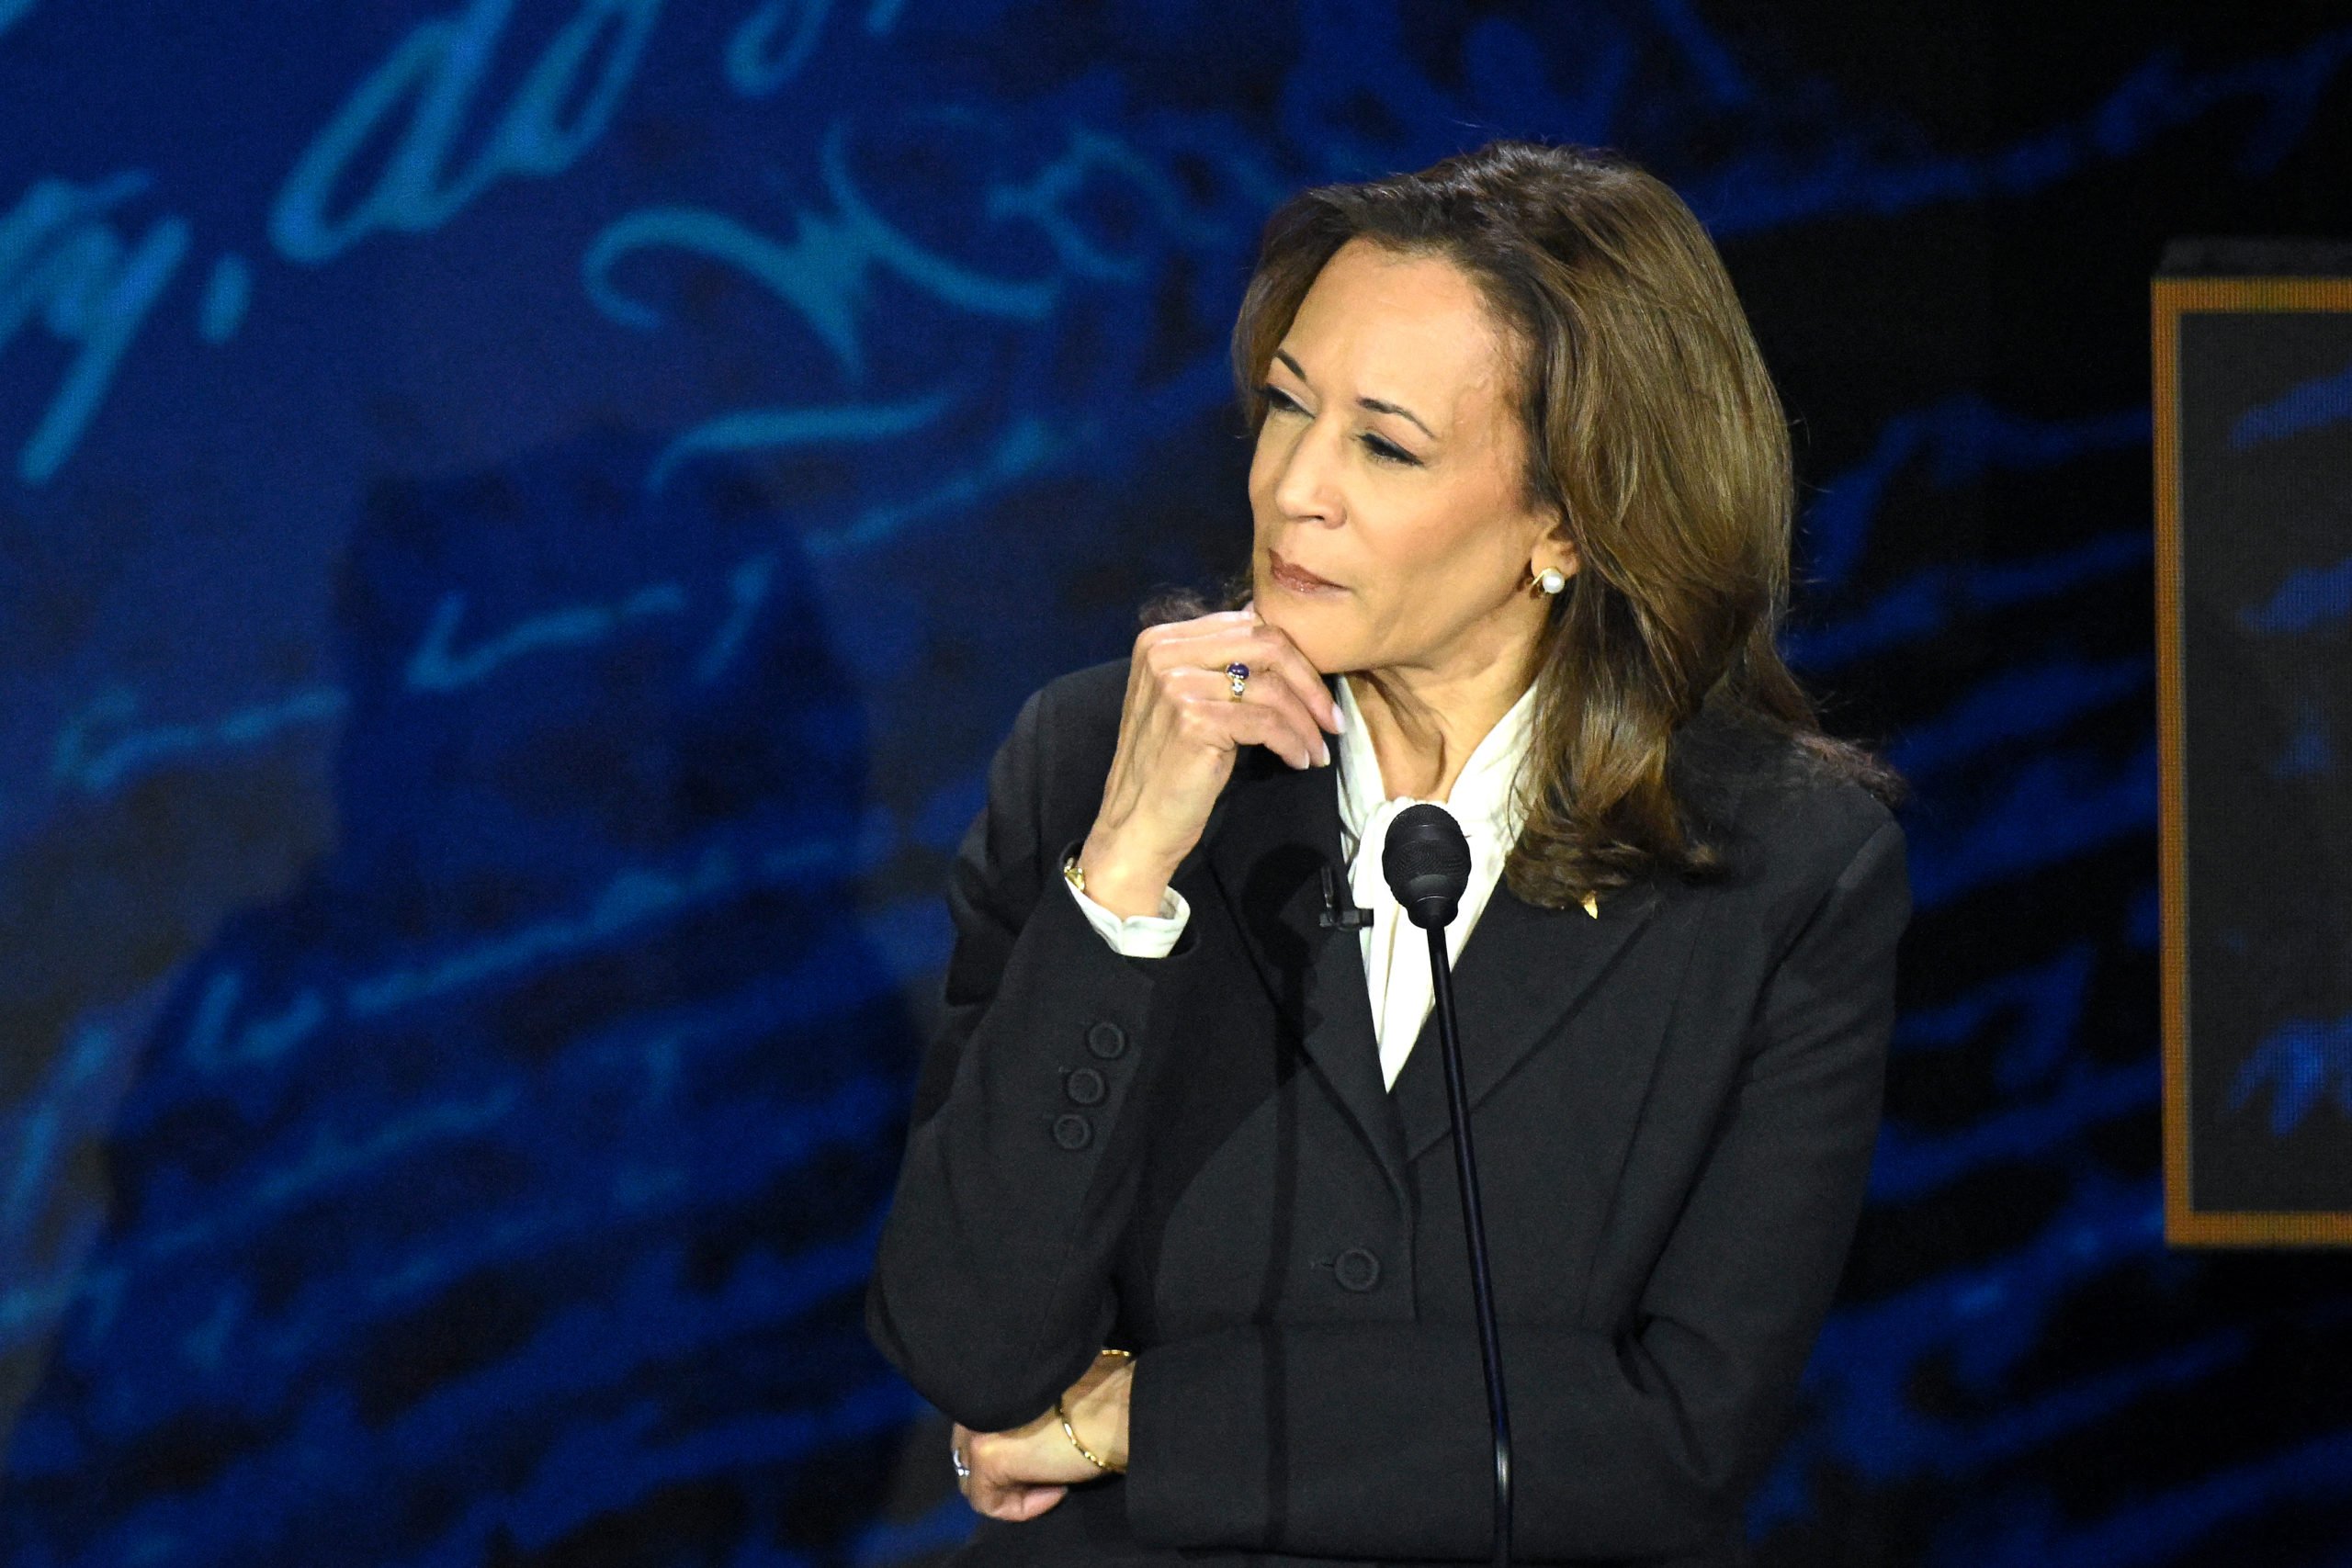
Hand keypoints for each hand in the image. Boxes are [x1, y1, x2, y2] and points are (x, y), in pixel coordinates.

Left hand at [951, 1352, 1135, 1521]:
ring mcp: (977, 1427)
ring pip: (974, 1479)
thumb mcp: (1052, 1398)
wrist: (1116, 1409)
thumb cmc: (1101, 1399)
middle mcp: (976, 1400)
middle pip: (967, 1453)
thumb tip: (1025, 1435)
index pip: (978, 1426)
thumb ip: (1026, 1409)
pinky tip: (1058, 1489)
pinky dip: (1021, 1507)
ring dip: (1012, 1489)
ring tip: (1054, 1481)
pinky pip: (987, 1501)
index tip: (1047, 1454)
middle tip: (1044, 1474)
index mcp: (993, 1381)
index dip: (1008, 1447)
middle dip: (1001, 1471)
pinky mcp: (987, 1456)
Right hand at [1080, 603, 1343, 915]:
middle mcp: (1163, 653)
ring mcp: (1175, 685)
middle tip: (1332, 720)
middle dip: (1310, 682)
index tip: (1316, 693)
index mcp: (1160, 639)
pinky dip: (1293, 743)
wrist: (1137, 826)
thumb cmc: (1169, 767)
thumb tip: (1284, 641)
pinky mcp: (1192, 720)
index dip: (1294, 657)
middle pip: (1266, 644)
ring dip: (1306, 723)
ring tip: (1318, 750)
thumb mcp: (1188, 700)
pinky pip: (1267, 722)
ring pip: (1272, 688)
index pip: (1248, 624)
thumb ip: (1220, 664)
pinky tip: (1299, 761)